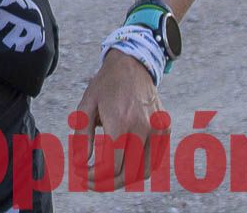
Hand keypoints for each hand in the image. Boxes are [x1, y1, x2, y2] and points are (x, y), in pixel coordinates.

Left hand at [72, 50, 169, 189]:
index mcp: (122, 123)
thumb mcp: (86, 105)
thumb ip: (82, 136)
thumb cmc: (106, 84)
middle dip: (106, 183)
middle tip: (92, 181)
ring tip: (107, 178)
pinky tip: (125, 167)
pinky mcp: (164, 129)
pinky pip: (155, 159)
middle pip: (127, 173)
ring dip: (125, 180)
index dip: (93, 175)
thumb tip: (81, 162)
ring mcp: (157, 130)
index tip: (82, 172)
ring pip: (144, 171)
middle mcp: (143, 128)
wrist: (132, 64)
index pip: (110, 166)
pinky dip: (141, 169)